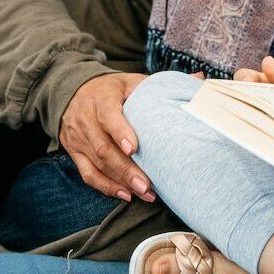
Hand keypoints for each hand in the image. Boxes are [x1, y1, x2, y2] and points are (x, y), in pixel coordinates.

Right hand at [58, 72, 155, 203]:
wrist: (74, 91)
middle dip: (126, 169)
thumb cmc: (113, 89)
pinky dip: (106, 187)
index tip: (134, 148)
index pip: (108, 115)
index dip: (120, 132)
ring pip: (97, 164)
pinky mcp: (74, 152)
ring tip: (145, 193)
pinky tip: (126, 194)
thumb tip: (200, 79)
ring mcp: (78, 137)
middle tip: (147, 185)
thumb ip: (161, 84)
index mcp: (102, 97)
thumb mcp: (132, 81)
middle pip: (103, 147)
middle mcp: (86, 118)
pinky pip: (88, 174)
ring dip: (121, 182)